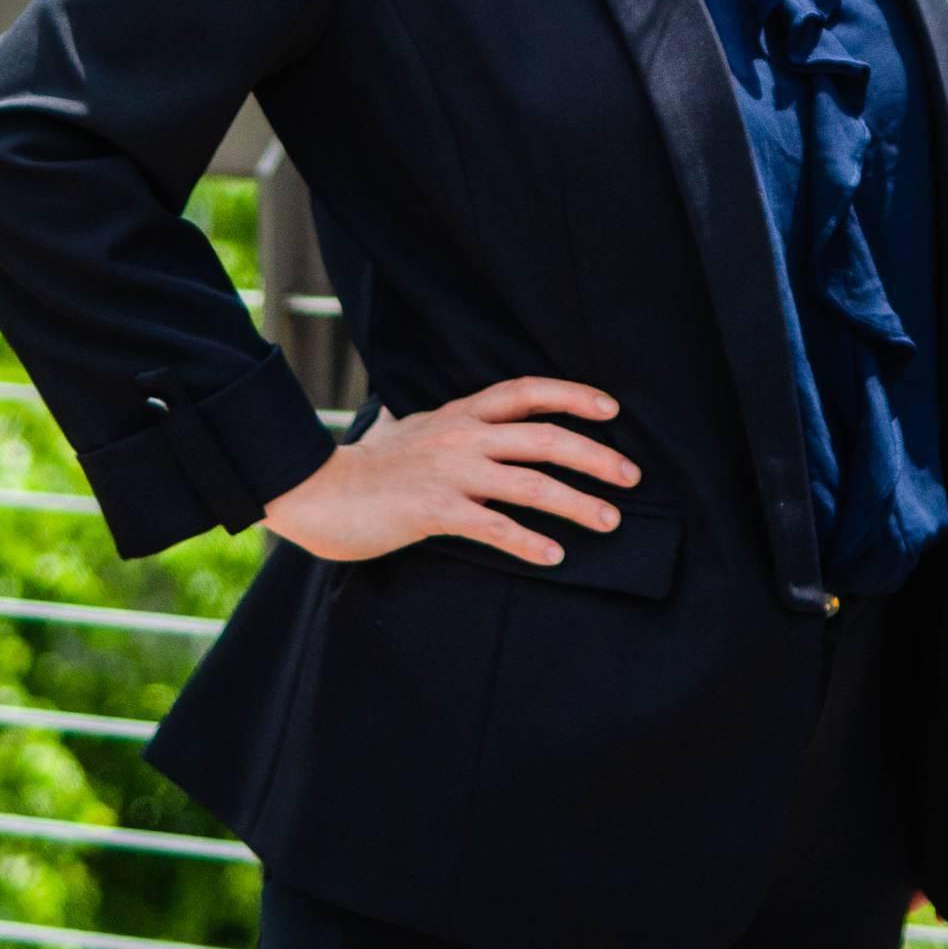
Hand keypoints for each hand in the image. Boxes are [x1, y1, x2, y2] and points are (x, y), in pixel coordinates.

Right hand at [261, 375, 639, 564]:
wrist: (317, 491)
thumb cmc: (362, 466)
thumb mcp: (403, 428)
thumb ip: (427, 422)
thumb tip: (411, 414)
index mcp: (460, 413)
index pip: (527, 392)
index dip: (573, 395)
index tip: (611, 409)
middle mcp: (463, 435)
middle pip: (545, 437)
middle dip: (595, 456)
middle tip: (631, 476)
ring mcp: (451, 472)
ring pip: (531, 483)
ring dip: (577, 503)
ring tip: (609, 520)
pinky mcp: (436, 510)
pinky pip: (495, 526)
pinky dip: (529, 542)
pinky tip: (553, 556)